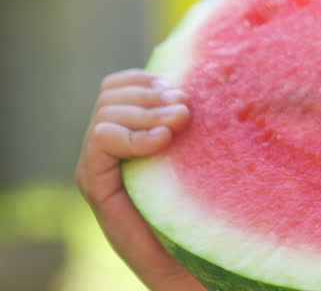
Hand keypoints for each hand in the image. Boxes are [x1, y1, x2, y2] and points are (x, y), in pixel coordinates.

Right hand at [75, 69, 201, 289]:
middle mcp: (107, 145)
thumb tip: (206, 83)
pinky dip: (132, 135)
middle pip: (111, 94)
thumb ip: (191, 121)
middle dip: (151, 94)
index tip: (180, 91)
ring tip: (179, 124)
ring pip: (105, 113)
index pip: (119, 84)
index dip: (147, 79)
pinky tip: (162, 141)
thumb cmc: (201, 207)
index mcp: (128, 130)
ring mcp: (96, 165)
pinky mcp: (94, 184)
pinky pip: (101, 140)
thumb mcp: (199, 153)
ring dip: (146, 111)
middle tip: (185, 110)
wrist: (185, 261)